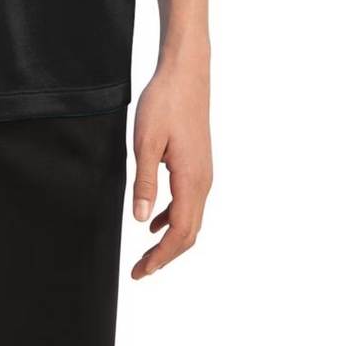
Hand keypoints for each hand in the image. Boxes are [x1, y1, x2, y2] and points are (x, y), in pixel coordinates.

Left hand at [129, 54, 212, 278]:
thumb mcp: (146, 142)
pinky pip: (189, 202)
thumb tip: (142, 220)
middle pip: (189, 233)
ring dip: (170, 239)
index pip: (180, 233)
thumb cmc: (165, 102)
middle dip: (166, 256)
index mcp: (191, 180)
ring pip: (191, 219)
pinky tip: (155, 219)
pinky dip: (174, 218)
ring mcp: (204, 173)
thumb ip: (145, 182)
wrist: (186, 73)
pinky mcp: (199, 164)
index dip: (161, 257)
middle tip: (140, 271)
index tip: (141, 272)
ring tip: (146, 253)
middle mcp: (203, 182)